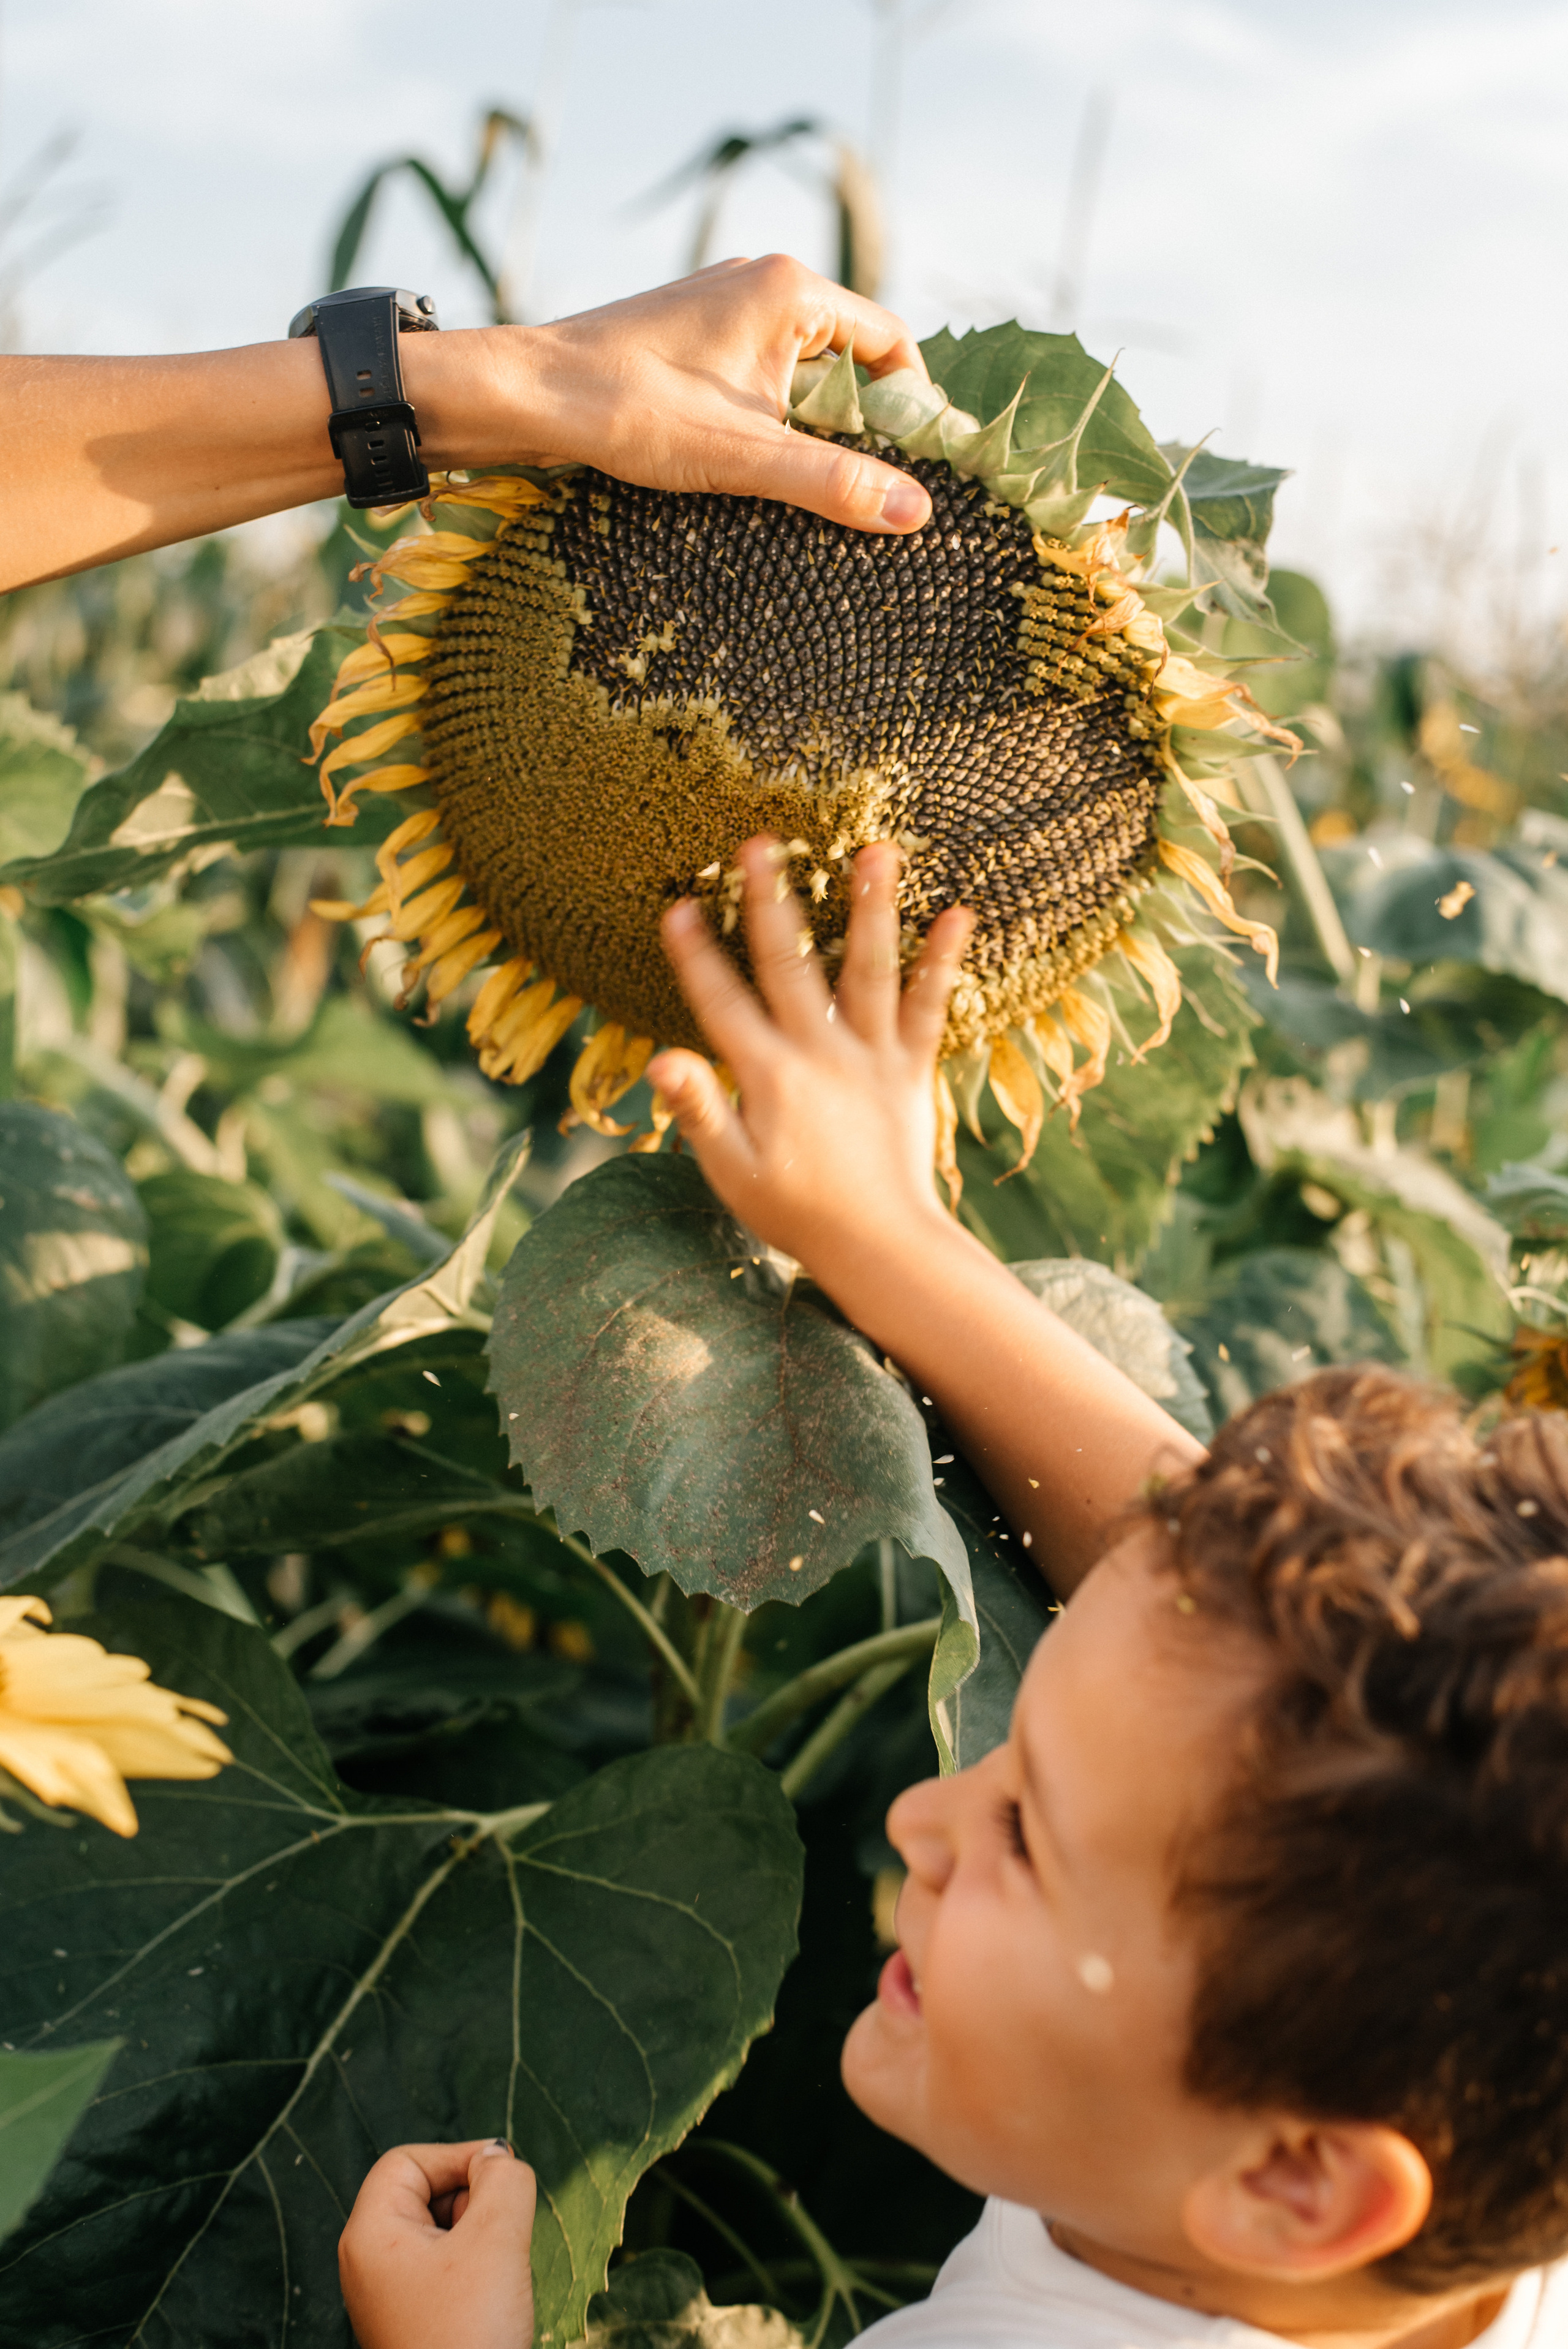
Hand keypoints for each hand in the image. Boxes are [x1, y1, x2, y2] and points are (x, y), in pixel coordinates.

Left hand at [339, 2139, 535, 2348]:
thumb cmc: (468, 2335)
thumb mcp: (497, 2241)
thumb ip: (504, 2181)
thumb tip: (499, 2159)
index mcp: (369, 2235)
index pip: (408, 2161)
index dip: (458, 2158)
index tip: (502, 2179)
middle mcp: (368, 2262)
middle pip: (422, 2193)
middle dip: (472, 2200)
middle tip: (501, 2232)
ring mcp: (388, 2296)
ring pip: (437, 2232)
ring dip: (477, 2235)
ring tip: (498, 2271)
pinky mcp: (410, 2321)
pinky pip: (441, 2269)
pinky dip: (473, 2268)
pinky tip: (493, 2295)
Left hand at [439, 255, 933, 534]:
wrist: (528, 394)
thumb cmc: (633, 412)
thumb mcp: (746, 457)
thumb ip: (835, 482)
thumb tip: (918, 512)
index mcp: (791, 291)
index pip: (891, 341)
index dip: (912, 404)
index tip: (912, 464)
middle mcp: (761, 282)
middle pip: (850, 357)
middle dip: (858, 424)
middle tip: (858, 487)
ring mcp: (722, 305)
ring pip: (800, 370)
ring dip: (808, 426)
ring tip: (801, 484)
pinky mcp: (691, 334)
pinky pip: (757, 375)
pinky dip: (767, 419)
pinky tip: (750, 463)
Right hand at [649, 838, 1201, 1592]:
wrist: (883, 1248)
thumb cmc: (797, 1215)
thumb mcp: (733, 1172)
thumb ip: (698, 1111)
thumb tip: (660, 1059)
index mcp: (769, 1077)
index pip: (720, 1005)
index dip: (695, 957)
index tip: (676, 906)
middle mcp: (821, 1054)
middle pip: (790, 966)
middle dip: (771, 902)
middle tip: (761, 844)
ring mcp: (871, 1058)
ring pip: (868, 970)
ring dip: (870, 909)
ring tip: (876, 850)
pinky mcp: (911, 1071)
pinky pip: (930, 1009)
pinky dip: (943, 964)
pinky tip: (960, 915)